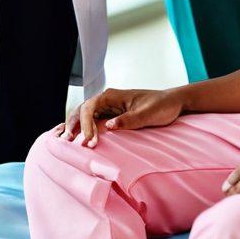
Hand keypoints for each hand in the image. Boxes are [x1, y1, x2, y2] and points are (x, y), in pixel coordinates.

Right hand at [58, 86, 184, 147]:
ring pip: (84, 116)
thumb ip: (129, 119)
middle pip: (82, 111)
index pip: (89, 107)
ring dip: (76, 128)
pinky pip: (93, 122)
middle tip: (68, 143)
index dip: (86, 124)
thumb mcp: (147, 113)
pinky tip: (76, 138)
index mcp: (112, 96)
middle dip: (74, 125)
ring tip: (67, 142)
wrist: (172, 103)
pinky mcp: (111, 116)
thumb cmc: (161, 106)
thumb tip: (109, 126)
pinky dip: (83, 129)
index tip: (89, 141)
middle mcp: (107, 100)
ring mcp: (108, 108)